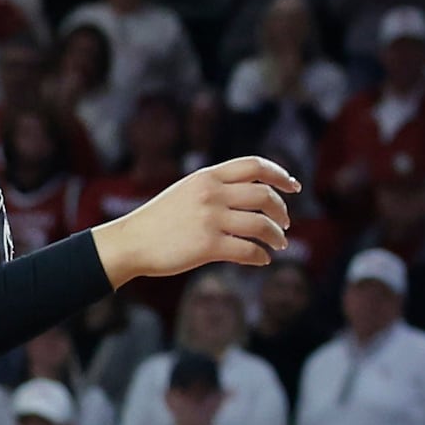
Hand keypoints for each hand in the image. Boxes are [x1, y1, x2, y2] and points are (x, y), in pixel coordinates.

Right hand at [93, 156, 297, 284]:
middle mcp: (211, 193)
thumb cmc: (161, 218)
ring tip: (279, 244)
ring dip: (276, 235)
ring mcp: (210, 219)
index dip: (280, 174)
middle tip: (285, 222)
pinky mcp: (207, 245)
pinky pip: (247, 250)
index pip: (255, 165)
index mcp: (208, 176)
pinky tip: (262, 259)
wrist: (130, 242)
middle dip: (281, 209)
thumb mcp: (189, 190)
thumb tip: (257, 190)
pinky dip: (260, 255)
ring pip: (261, 224)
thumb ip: (218, 185)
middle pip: (264, 194)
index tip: (294, 186)